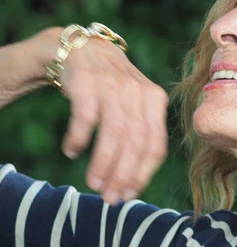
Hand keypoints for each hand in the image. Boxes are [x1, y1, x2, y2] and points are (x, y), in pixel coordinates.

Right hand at [59, 37, 168, 204]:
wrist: (83, 49)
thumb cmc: (111, 88)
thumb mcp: (135, 105)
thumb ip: (140, 135)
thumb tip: (131, 184)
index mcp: (156, 101)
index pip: (155, 146)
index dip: (142, 175)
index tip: (129, 195)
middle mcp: (139, 92)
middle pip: (135, 143)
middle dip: (122, 175)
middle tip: (109, 197)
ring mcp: (114, 86)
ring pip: (114, 134)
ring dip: (102, 164)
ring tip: (93, 183)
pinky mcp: (88, 83)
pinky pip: (85, 118)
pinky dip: (79, 139)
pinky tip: (71, 151)